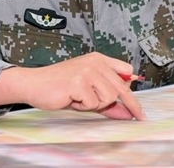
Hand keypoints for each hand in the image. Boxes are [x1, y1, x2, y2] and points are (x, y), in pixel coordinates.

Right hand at [0, 53, 145, 119]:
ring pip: (108, 97)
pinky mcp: (79, 82)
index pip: (127, 72)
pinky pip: (93, 103)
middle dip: (113, 105)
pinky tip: (71, 98)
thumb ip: (108, 103)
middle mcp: (95, 62)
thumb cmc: (59, 87)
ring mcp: (87, 71)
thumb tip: (128, 113)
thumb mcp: (88, 93)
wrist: (34, 84)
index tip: (138, 113)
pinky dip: (82, 106)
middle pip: (120, 89)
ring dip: (94, 104)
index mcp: (99, 59)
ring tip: (78, 98)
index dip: (132, 94)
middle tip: (96, 108)